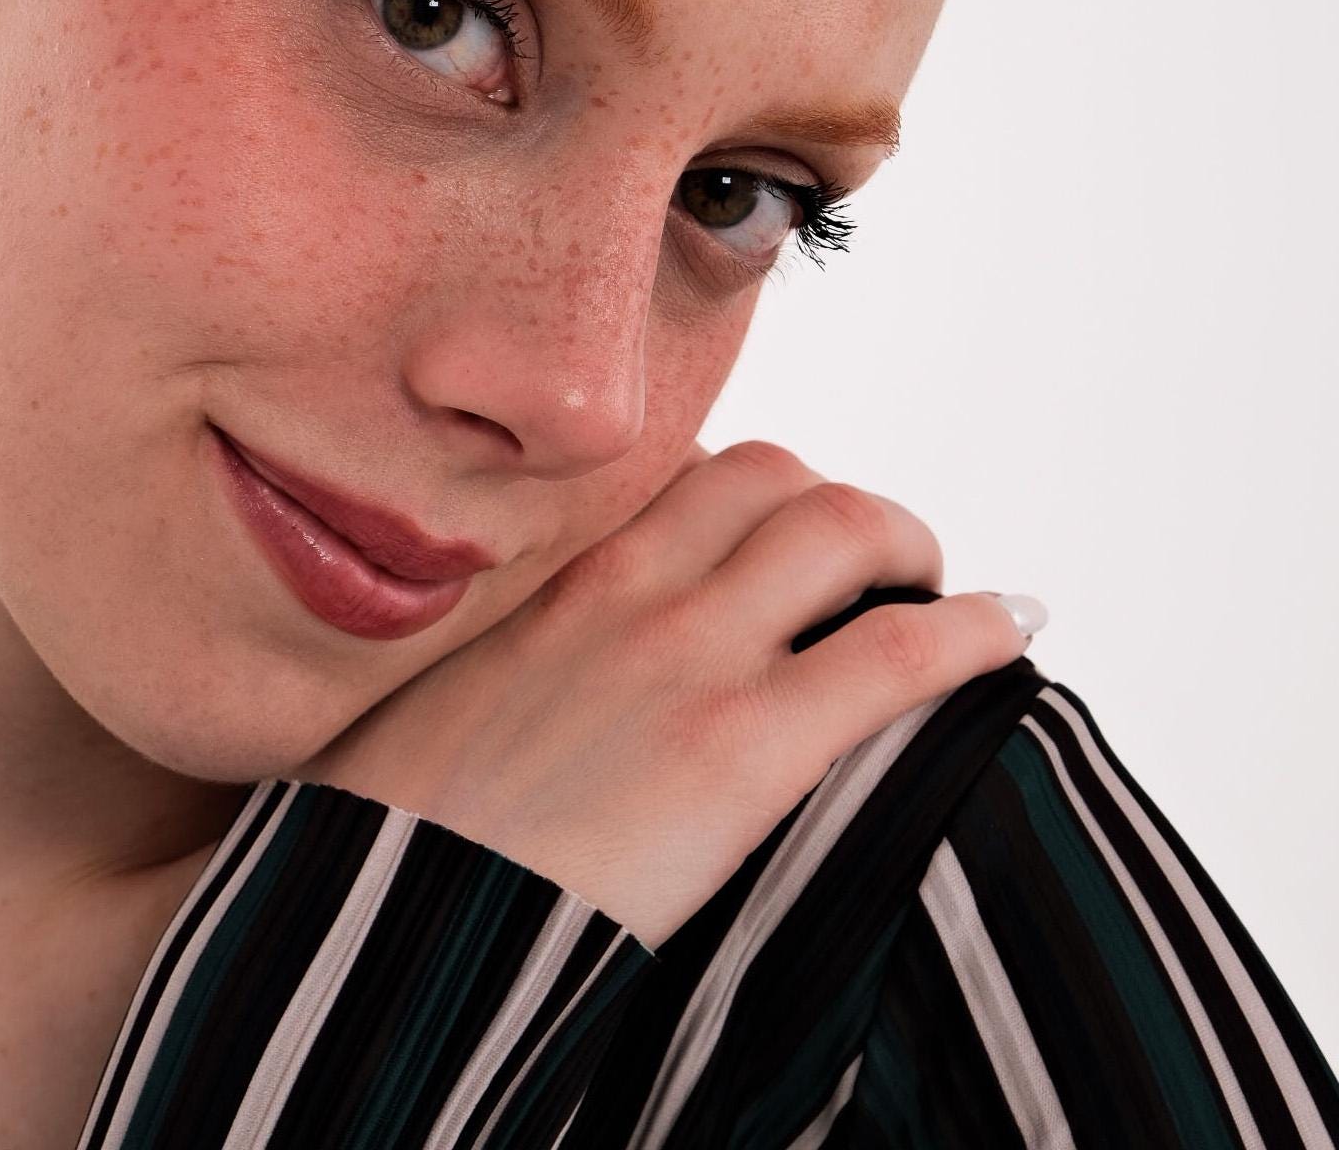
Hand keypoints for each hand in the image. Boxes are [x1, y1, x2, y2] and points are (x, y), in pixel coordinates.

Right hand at [292, 439, 1035, 946]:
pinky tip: (1013, 629)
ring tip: (951, 592)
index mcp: (555, 579)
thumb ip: (508, 665)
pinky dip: (972, 629)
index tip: (787, 533)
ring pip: (845, 529)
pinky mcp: (738, 750)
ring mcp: (686, 657)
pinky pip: (895, 653)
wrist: (386, 923)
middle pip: (776, 477)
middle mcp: (627, 586)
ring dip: (913, 546)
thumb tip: (532, 689)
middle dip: (845, 507)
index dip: (757, 496)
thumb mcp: (436, 704)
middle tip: (881, 566)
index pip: (684, 475)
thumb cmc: (395, 834)